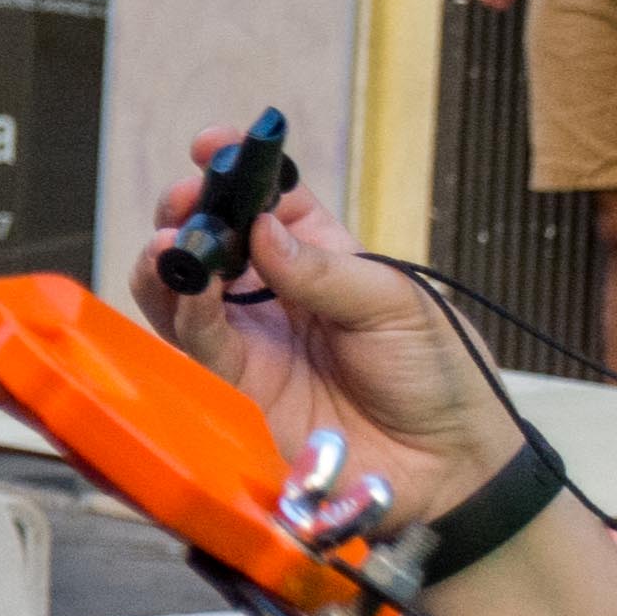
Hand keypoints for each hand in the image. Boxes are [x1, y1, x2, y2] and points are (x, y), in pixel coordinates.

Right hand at [148, 138, 519, 528]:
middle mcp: (276, 296)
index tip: (213, 147)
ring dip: (168, 257)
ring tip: (172, 241)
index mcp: (324, 261)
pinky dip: (181, 309)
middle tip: (190, 200)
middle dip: (191, 208)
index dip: (239, 170)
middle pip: (212, 239)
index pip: (269, 202)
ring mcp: (251, 341)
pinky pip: (194, 341)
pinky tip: (188, 285)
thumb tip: (260, 227)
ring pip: (181, 288)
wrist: (448, 468)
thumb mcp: (399, 305)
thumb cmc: (440, 378)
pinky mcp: (234, 388)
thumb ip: (324, 270)